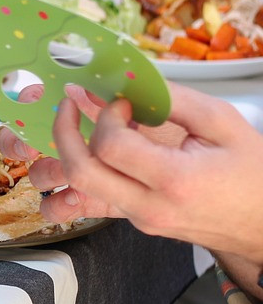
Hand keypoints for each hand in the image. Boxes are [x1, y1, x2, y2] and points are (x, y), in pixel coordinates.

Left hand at [7, 83, 262, 262]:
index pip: (111, 146)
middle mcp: (149, 206)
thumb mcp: (222, 122)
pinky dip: (76, 179)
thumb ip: (171, 99)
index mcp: (175, 180)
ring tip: (70, 133)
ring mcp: (137, 220)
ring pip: (75, 194)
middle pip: (80, 173)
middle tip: (71, 106)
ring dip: (59, 162)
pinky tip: (85, 156)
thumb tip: (125, 81)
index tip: (120, 102)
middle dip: (63, 132)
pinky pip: (89, 204)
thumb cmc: (251, 170)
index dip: (107, 115)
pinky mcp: (132, 223)